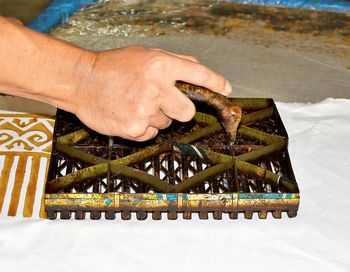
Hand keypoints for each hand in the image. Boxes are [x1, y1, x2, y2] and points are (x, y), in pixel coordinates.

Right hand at [74, 46, 231, 140]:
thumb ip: (174, 62)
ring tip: (136, 103)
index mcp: (161, 65)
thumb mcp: (145, 55)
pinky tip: (129, 114)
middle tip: (163, 102)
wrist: (82, 81)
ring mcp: (146, 110)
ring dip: (156, 116)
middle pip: (188, 111)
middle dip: (180, 109)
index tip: (226, 89)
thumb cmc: (113, 67)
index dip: (216, 83)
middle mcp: (156, 88)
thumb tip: (198, 71)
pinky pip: (151, 133)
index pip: (199, 76)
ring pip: (167, 123)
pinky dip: (143, 126)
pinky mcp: (135, 128)